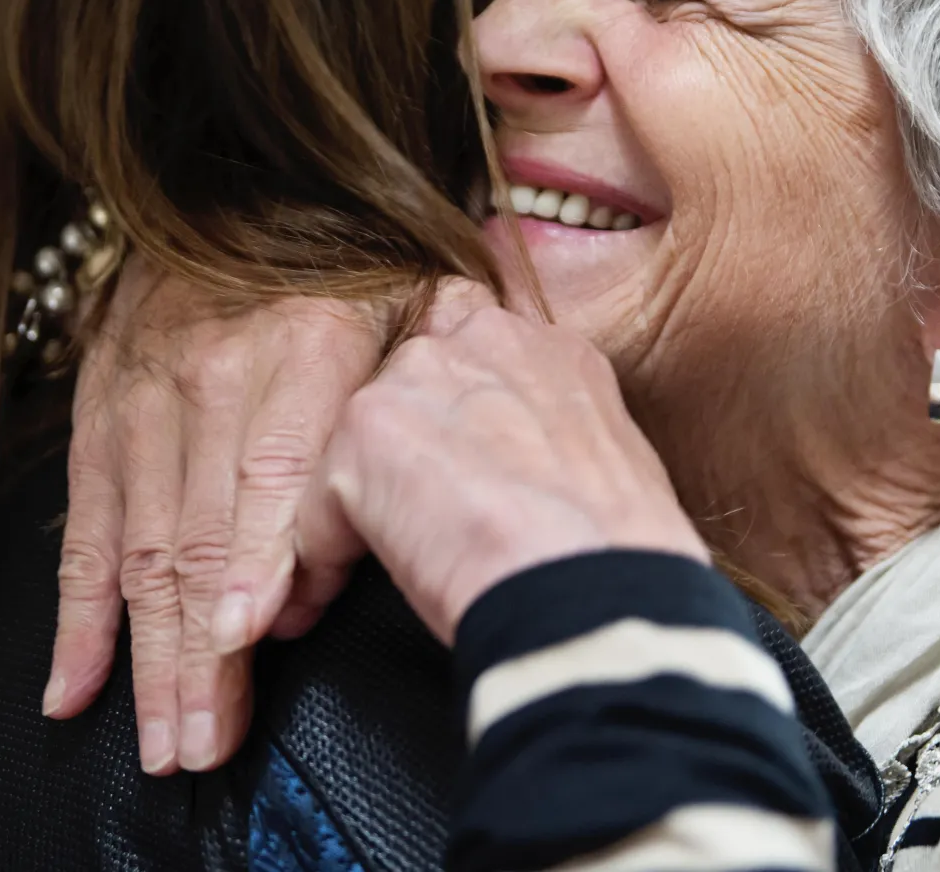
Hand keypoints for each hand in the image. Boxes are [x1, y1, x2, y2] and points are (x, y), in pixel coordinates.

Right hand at [47, 258, 383, 774]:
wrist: (233, 174)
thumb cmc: (353, 250)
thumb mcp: (417, 287)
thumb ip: (415, 385)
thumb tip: (389, 508)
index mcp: (305, 338)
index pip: (271, 465)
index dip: (253, 555)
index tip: (244, 635)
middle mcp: (213, 369)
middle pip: (200, 529)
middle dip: (199, 647)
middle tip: (204, 739)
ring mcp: (144, 396)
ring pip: (141, 545)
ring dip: (146, 653)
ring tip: (162, 738)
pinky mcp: (99, 413)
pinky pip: (84, 526)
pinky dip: (76, 614)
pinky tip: (74, 687)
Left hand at [297, 281, 708, 644]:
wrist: (598, 599)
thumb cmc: (620, 566)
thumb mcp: (607, 469)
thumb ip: (549, 444)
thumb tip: (522, 481)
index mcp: (552, 351)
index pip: (473, 359)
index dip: (454, 425)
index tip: (457, 482)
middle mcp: (484, 339)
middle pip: (405, 391)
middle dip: (400, 458)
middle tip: (420, 529)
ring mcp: (421, 378)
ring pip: (357, 445)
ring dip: (362, 505)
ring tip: (381, 568)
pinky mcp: (367, 431)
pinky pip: (319, 502)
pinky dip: (325, 553)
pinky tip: (343, 595)